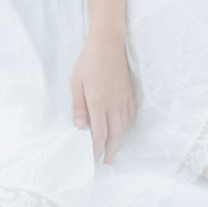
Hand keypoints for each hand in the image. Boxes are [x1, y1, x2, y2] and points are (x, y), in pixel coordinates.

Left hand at [71, 35, 136, 164]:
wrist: (108, 44)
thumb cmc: (88, 62)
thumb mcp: (76, 82)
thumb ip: (78, 105)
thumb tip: (79, 127)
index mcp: (98, 102)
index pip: (99, 133)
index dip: (96, 148)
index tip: (92, 157)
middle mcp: (113, 104)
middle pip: (115, 134)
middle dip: (110, 150)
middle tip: (106, 161)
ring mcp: (123, 99)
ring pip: (125, 127)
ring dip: (119, 141)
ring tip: (114, 150)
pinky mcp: (130, 93)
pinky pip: (131, 115)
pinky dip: (127, 126)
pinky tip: (123, 129)